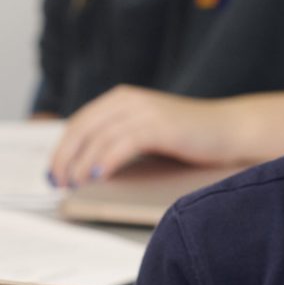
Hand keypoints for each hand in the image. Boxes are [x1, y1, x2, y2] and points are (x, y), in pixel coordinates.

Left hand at [49, 86, 243, 187]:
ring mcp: (145, 111)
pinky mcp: (160, 126)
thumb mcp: (146, 134)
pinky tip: (98, 176)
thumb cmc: (189, 139)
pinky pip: (123, 143)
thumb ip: (119, 141)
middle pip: (82, 129)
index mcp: (121, 99)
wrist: (230, 130)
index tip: (53, 174)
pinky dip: (106, 160)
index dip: (62, 149)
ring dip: (81, 164)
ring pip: (99, 137)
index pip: (79, 123)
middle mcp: (129, 100)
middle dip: (65, 158)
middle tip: (57, 183)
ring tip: (74, 185)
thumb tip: (85, 170)